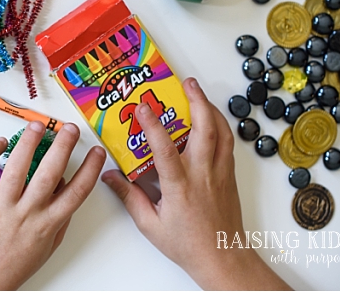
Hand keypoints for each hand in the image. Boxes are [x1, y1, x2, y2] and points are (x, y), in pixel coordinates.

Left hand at [0, 121, 105, 290]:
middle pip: (51, 171)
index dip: (91, 168)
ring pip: (18, 165)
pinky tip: (2, 142)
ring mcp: (2, 204)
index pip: (77, 191)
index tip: (97, 152)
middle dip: (64, 146)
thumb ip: (61, 218)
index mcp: (48, 224)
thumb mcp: (49, 246)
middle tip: (71, 129)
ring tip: (38, 125)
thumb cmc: (14, 264)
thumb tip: (67, 187)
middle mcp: (27, 212)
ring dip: (30, 141)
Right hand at [102, 78, 290, 289]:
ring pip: (221, 132)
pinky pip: (228, 143)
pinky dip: (220, 126)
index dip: (153, 125)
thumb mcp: (150, 224)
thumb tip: (110, 176)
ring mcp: (220, 172)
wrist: (223, 257)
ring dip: (210, 108)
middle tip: (186, 83)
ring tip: (198, 93)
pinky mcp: (229, 176)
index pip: (165, 149)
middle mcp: (203, 174)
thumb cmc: (188, 244)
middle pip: (205, 129)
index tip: (142, 107)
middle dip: (196, 101)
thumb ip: (129, 197)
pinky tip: (212, 120)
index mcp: (180, 186)